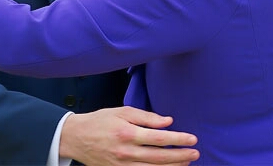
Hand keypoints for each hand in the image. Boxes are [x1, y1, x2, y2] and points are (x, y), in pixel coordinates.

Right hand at [60, 106, 198, 165]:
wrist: (76, 138)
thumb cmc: (100, 121)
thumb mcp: (123, 111)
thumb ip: (146, 117)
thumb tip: (168, 121)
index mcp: (128, 133)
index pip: (159, 138)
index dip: (178, 139)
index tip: (192, 139)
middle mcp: (126, 151)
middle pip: (159, 157)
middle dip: (180, 156)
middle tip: (195, 153)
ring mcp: (122, 165)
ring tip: (186, 162)